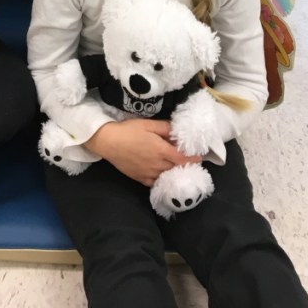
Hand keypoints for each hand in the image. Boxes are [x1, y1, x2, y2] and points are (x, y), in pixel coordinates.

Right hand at [85, 119, 201, 186]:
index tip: (199, 157)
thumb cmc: (128, 130)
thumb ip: (165, 128)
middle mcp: (157, 164)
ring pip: (167, 177)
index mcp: (161, 150)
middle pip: (176, 169)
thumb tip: (178, 132)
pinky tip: (164, 176)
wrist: (108, 142)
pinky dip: (162, 180)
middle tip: (191, 163)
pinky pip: (156, 183)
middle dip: (185, 166)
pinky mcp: (140, 179)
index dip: (193, 159)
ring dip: (175, 174)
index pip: (182, 158)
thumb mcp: (148, 124)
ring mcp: (149, 174)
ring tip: (179, 170)